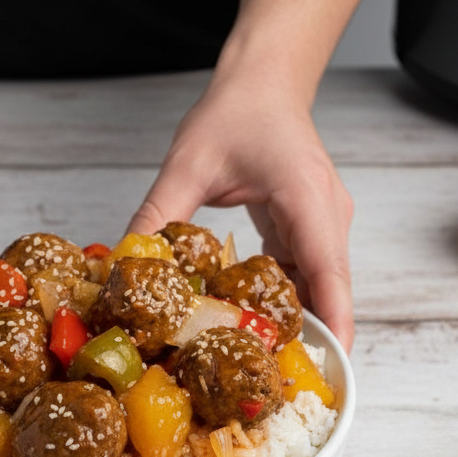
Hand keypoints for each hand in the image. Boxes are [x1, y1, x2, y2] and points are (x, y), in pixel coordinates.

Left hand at [128, 77, 354, 351]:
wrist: (266, 78)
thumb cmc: (237, 109)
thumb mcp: (188, 164)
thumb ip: (158, 214)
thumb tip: (124, 261)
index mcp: (307, 197)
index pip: (329, 272)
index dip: (333, 321)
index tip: (330, 362)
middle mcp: (327, 214)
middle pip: (330, 288)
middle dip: (310, 334)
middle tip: (274, 377)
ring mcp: (325, 220)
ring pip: (320, 284)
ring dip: (295, 318)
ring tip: (260, 359)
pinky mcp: (312, 225)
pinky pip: (306, 271)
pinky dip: (285, 297)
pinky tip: (253, 319)